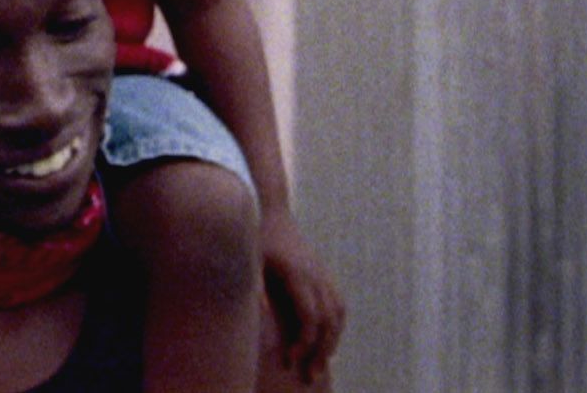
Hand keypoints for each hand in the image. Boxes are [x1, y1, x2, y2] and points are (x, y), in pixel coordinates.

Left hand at [262, 214, 344, 384]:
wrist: (269, 209)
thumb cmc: (253, 237)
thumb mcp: (247, 261)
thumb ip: (253, 289)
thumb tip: (256, 319)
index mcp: (297, 274)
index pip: (310, 318)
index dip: (303, 343)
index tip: (290, 360)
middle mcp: (315, 274)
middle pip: (328, 320)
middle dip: (321, 351)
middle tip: (310, 376)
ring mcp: (322, 272)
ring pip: (338, 313)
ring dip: (332, 340)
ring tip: (321, 363)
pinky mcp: (322, 271)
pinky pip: (338, 302)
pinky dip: (336, 325)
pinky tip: (326, 339)